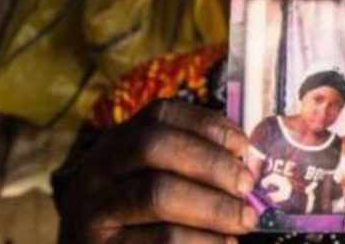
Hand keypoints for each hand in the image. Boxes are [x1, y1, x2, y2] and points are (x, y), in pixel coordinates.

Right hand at [59, 99, 256, 242]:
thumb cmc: (143, 221)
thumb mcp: (156, 181)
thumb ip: (194, 166)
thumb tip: (250, 161)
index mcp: (119, 142)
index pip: (161, 114)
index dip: (207, 124)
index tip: (243, 145)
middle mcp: (98, 168)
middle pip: (156, 147)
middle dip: (212, 163)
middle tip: (247, 185)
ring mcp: (93, 210)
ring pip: (158, 194)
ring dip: (214, 207)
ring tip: (245, 220)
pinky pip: (161, 239)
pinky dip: (202, 241)